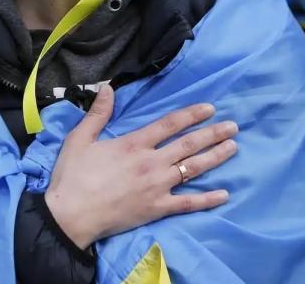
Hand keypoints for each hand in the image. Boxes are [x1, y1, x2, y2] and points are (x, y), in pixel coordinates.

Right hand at [45, 84, 237, 248]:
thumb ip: (97, 113)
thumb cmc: (72, 176)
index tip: (210, 108)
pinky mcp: (157, 208)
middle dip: (213, 133)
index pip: (170, 124)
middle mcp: (151, 162)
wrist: (70, 215)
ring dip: (216, 157)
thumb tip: (108, 88)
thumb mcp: (80, 138)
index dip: (192, 115)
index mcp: (134, 144)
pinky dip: (207, 199)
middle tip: (233, 126)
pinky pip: (188, 203)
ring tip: (233, 147)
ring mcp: (157, 187)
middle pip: (189, 144)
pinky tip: (224, 194)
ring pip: (193, 168)